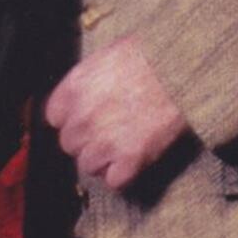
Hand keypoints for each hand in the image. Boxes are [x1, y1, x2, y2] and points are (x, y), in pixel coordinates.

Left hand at [48, 37, 188, 191]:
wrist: (181, 71)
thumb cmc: (151, 57)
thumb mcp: (107, 57)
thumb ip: (88, 82)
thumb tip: (88, 95)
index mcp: (74, 90)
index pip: (55, 118)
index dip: (74, 119)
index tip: (88, 118)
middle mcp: (83, 118)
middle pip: (70, 144)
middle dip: (88, 140)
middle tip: (111, 132)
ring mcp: (105, 141)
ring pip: (88, 165)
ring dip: (104, 160)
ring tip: (123, 147)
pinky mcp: (131, 158)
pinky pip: (114, 181)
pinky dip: (123, 174)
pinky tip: (133, 161)